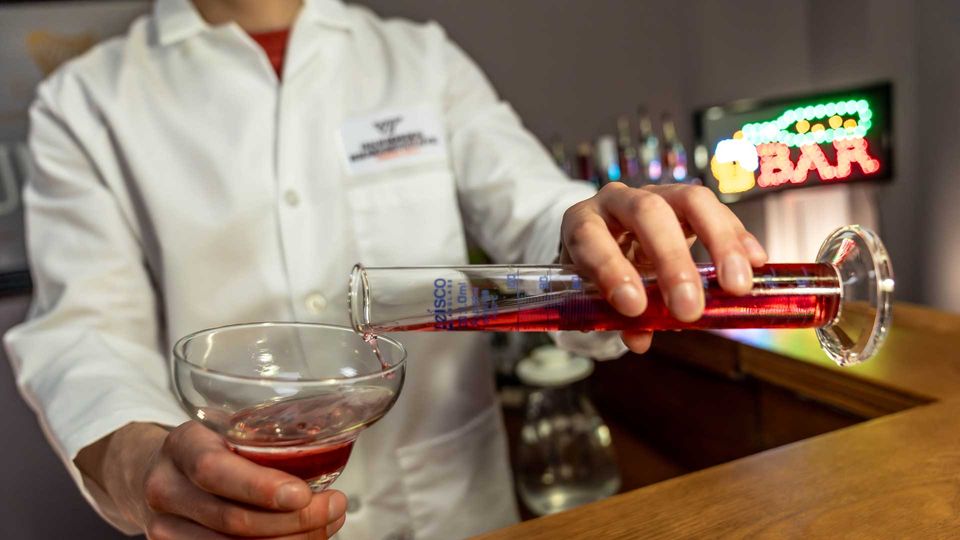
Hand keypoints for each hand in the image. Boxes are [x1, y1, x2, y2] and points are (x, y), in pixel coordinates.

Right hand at [78, 422, 346, 538]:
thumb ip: (261, 442)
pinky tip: (301, 539)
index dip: (260, 487)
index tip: (302, 494)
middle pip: (232, 518)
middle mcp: (166, 488)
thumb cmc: (205, 449)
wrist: (151, 472)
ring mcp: (164, 527)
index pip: (214, 470)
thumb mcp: (223, 432)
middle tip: (334, 507)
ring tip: (327, 525)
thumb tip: (329, 451)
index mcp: (183, 445)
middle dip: (293, 520)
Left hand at [560, 183, 767, 352]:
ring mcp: (656, 194)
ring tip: (737, 285)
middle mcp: (617, 200)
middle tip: (689, 307)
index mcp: (581, 223)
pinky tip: (757, 263)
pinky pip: (717, 210)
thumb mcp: (596, 298)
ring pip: (690, 200)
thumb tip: (639, 339)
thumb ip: (615, 318)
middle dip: (671, 261)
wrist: (609, 242)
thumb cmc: (597, 275)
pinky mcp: (688, 202)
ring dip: (718, 242)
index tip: (633, 306)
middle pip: (647, 213)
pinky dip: (738, 237)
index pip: (590, 238)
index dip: (610, 270)